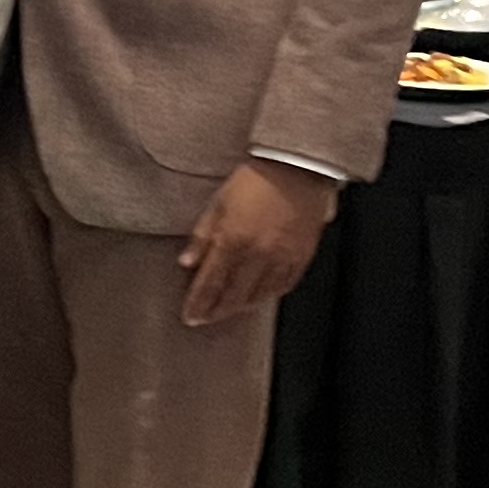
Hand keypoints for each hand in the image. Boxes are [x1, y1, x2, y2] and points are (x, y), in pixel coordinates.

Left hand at [179, 159, 333, 326]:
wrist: (296, 168)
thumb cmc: (253, 181)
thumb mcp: (217, 204)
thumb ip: (201, 236)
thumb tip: (187, 263)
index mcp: (233, 241)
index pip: (209, 283)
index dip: (198, 303)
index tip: (189, 316)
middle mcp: (258, 255)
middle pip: (233, 296)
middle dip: (216, 311)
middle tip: (204, 319)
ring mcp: (282, 258)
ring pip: (258, 296)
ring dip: (240, 306)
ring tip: (228, 309)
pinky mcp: (301, 257)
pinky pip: (283, 286)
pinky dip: (267, 295)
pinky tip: (258, 297)